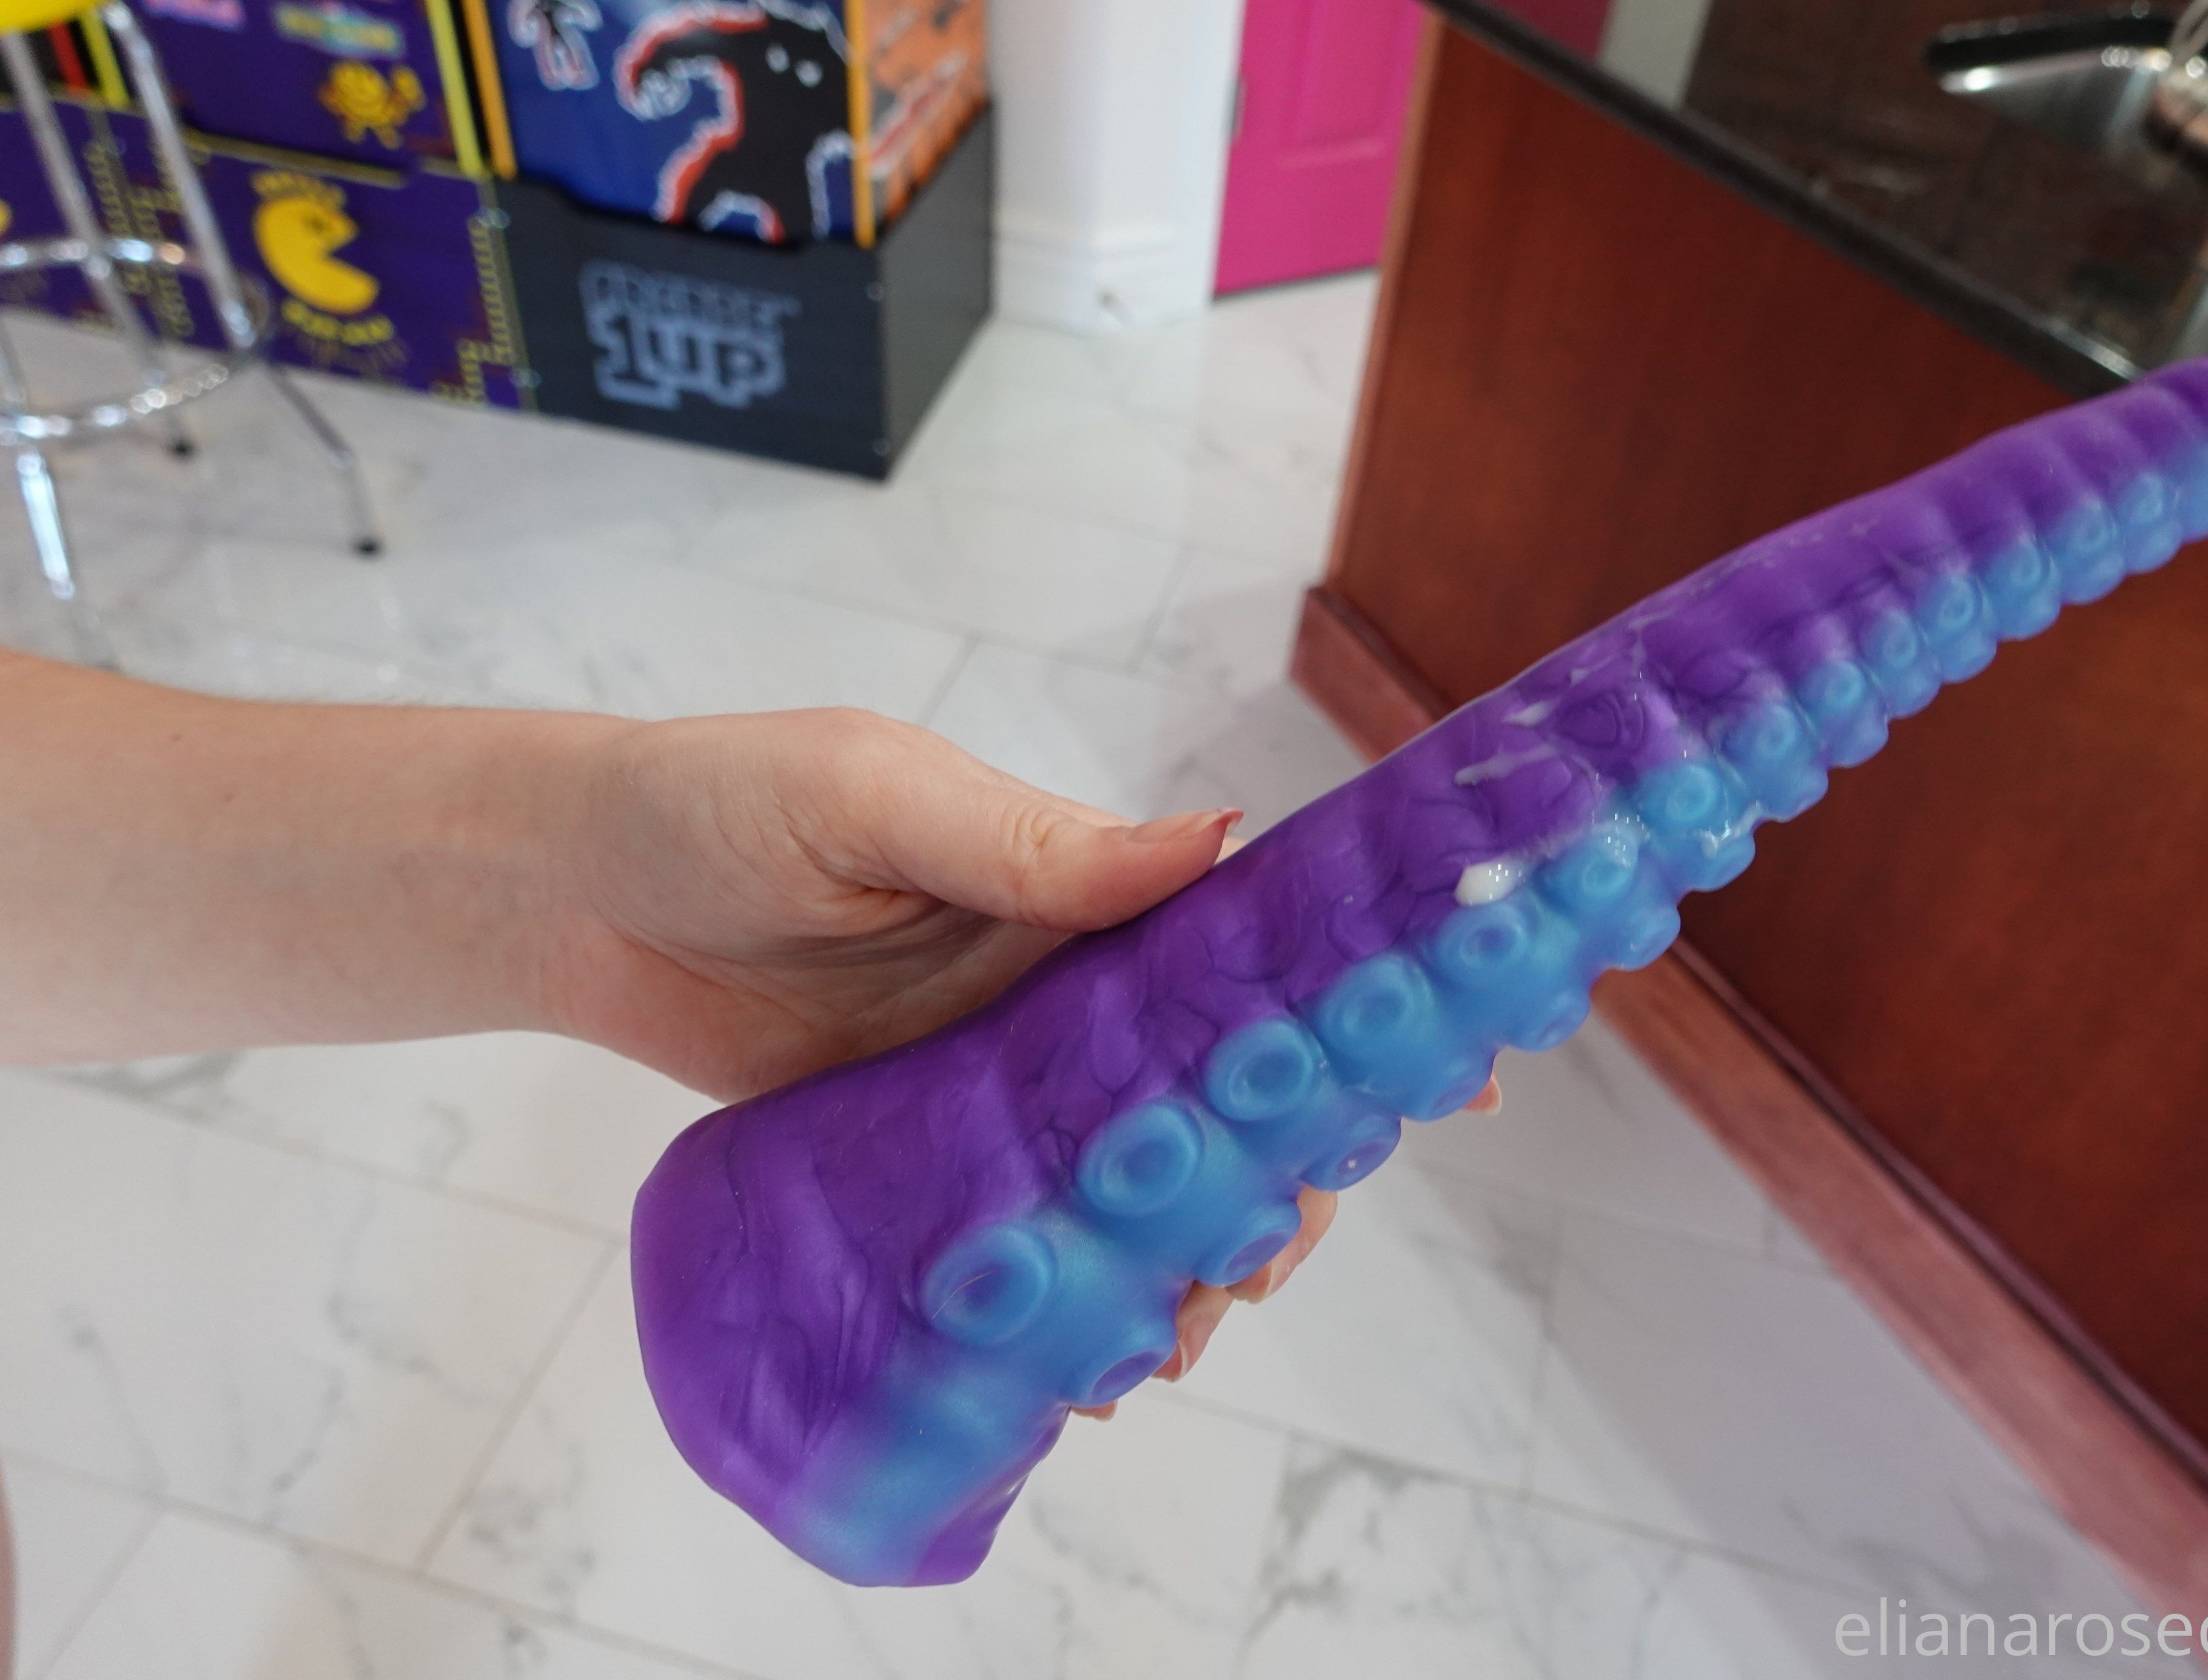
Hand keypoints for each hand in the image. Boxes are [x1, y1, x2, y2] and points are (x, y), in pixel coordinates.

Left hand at [540, 706, 1496, 1409]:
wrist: (572, 894)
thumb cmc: (719, 803)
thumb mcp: (875, 795)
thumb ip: (1032, 843)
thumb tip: (1213, 847)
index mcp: (1081, 894)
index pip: (1251, 952)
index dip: (1351, 1015)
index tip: (1452, 1081)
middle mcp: (1063, 997)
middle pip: (1215, 1098)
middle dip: (1272, 1180)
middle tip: (1263, 1257)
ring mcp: (1001, 1087)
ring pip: (1135, 1185)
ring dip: (1180, 1259)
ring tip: (1171, 1334)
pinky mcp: (930, 1161)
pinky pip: (1028, 1236)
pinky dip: (1070, 1295)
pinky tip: (1082, 1358)